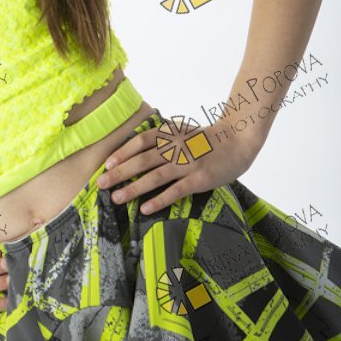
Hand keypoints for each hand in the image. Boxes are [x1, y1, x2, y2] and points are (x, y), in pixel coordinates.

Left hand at [96, 114, 260, 215]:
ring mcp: (188, 164)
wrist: (238, 140)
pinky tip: (145, 209)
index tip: (107, 164)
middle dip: (119, 172)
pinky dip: (159, 200)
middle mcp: (176, 148)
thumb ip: (162, 138)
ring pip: (155, 177)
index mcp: (170, 134)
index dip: (122, 153)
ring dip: (134, 188)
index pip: (141, 142)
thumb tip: (135, 150)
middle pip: (142, 160)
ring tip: (117, 198)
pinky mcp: (199, 179)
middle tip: (101, 183)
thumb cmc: (206, 139)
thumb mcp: (182, 131)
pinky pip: (176, 191)